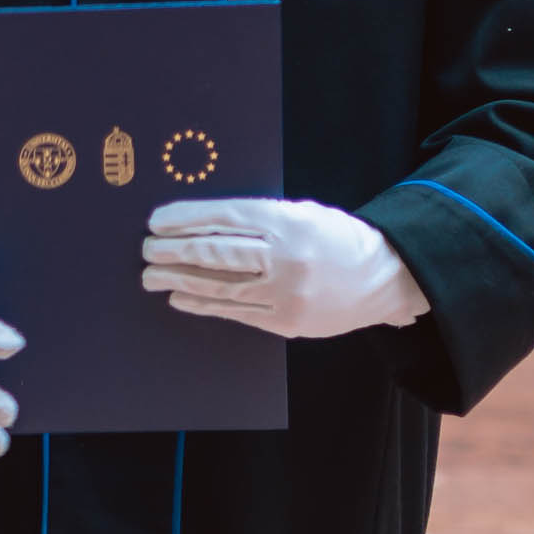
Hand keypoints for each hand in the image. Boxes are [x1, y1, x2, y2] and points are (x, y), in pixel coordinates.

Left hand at [142, 198, 429, 339]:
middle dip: (174, 251)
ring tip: (152, 276)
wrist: (385, 277)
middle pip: (216, 252)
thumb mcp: (301, 212)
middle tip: (147, 249)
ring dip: (180, 280)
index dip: (185, 219)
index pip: (224, 218)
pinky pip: (235, 311)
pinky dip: (203, 304)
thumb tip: (201, 222)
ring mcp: (286, 292)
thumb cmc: (335, 237)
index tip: (156, 221)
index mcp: (288, 221)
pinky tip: (180, 297)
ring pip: (220, 285)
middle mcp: (285, 256)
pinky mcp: (286, 321)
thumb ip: (258, 217)